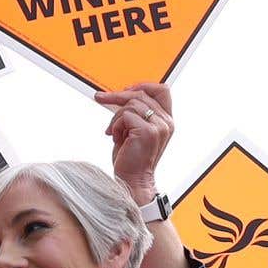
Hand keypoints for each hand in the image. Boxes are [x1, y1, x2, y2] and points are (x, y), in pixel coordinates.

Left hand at [94, 82, 173, 197]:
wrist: (132, 181)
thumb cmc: (131, 159)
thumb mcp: (135, 131)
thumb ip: (136, 113)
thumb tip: (122, 94)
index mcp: (166, 121)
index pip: (162, 90)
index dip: (143, 85)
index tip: (125, 89)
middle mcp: (166, 122)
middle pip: (141, 94)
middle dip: (117, 96)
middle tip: (100, 98)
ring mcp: (158, 127)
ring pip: (131, 104)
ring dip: (116, 118)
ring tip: (114, 133)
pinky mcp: (147, 131)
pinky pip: (125, 115)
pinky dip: (115, 126)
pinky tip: (116, 138)